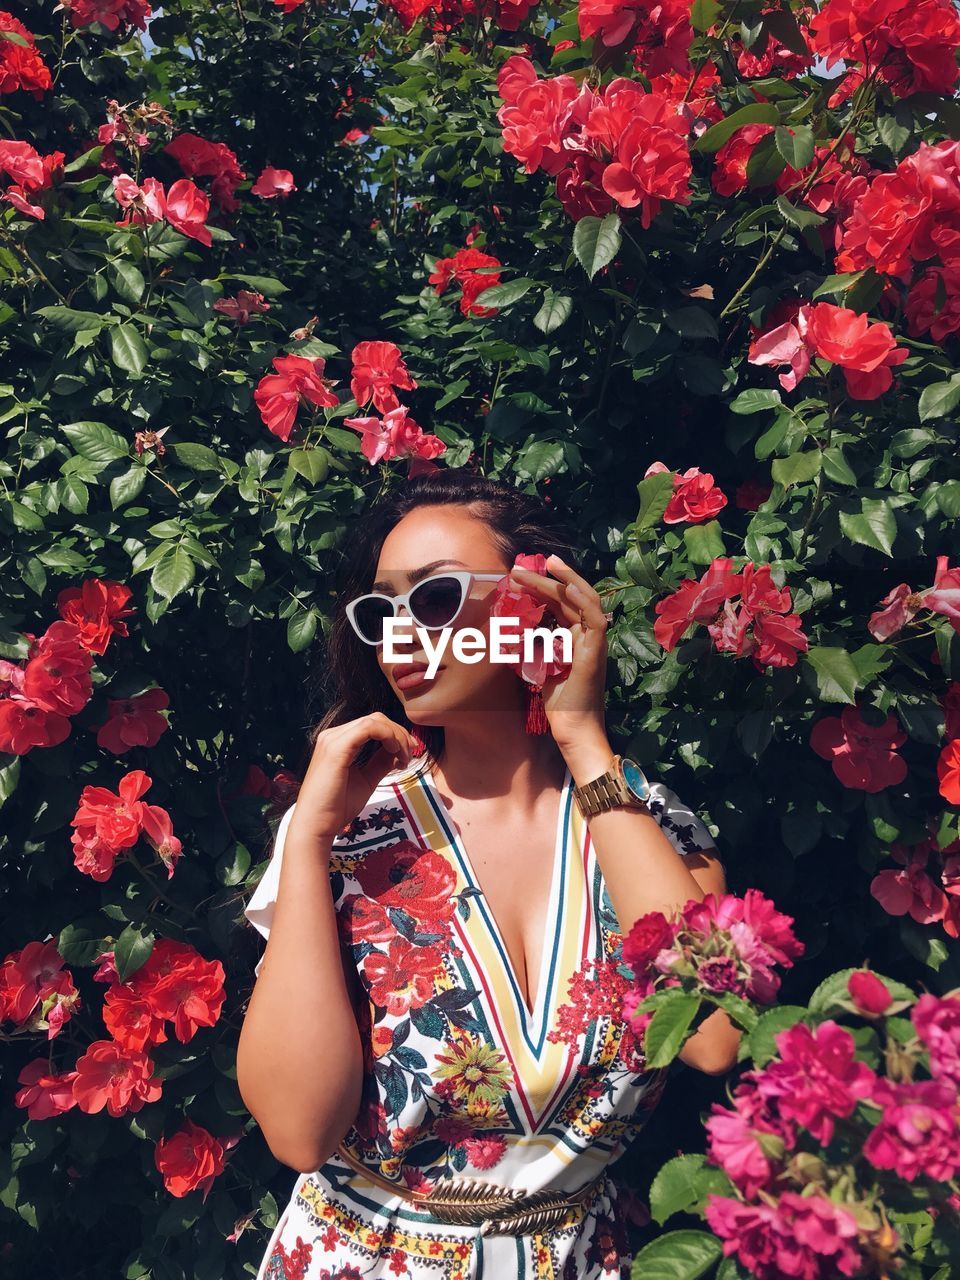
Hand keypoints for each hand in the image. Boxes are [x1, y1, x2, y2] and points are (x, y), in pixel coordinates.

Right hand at [287, 712, 419, 846]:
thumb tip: (398, 752)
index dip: (396, 734)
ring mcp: (333, 739)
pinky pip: (368, 728)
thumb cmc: (338, 806)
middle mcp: (334, 735)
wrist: (317, 825)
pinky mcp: (336, 748)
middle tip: (411, 754)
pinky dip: (388, 736)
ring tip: (404, 758)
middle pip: (375, 719)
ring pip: (374, 721)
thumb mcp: (367, 780)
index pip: (372, 725)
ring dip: (396, 736)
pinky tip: (395, 753)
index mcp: (339, 742)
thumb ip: (380, 763)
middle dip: (399, 733)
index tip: (409, 753)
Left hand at [508, 553, 612, 758]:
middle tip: (519, 568)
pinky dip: (581, 599)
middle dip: (545, 579)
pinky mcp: (596, 651)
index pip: (560, 603)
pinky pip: (594, 618)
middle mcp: (587, 635)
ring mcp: (594, 641)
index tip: (518, 577)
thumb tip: (508, 628)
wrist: (573, 728)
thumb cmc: (558, 702)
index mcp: (575, 637)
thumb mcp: (538, 665)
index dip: (541, 588)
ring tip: (546, 564)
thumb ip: (531, 645)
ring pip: (584, 599)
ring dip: (564, 580)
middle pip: (569, 597)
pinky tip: (565, 586)